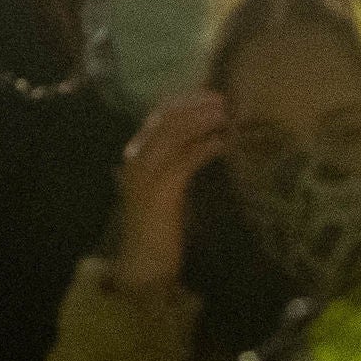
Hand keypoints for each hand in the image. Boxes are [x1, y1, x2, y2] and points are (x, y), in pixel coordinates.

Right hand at [110, 90, 229, 296]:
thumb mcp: (169, 188)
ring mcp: (145, 176)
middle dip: (195, 105)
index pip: (156, 117)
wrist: (143, 266)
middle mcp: (135, 162)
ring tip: (226, 115)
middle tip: (223, 100)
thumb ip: (179, 162)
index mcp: (134, 158)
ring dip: (202, 121)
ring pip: (174, 134)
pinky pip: (185, 159)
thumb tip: (209, 138)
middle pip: (165, 120)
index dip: (183, 102)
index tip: (209, 95)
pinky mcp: (161, 192)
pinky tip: (223, 144)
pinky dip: (206, 148)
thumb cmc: (161, 228)